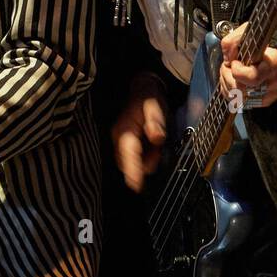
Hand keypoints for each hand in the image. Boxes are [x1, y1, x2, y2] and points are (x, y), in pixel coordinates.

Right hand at [112, 73, 167, 192]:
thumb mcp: (155, 107)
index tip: (136, 186)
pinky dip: (145, 156)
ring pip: (132, 163)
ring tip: (156, 143)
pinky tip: (152, 144)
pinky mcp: (124, 146)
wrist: (143, 90)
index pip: (128, 155)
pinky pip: (134, 159)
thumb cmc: (149, 99)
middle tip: (158, 147)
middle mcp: (118, 139)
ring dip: (146, 159)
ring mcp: (120, 143)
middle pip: (128, 163)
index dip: (132, 171)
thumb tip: (157, 137)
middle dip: (145, 162)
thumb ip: (155, 121)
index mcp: (124, 131)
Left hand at [219, 23, 276, 109]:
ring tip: (231, 72)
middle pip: (240, 89)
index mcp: (273, 65)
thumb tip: (227, 58)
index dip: (237, 71)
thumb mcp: (248, 35)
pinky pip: (238, 102)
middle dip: (227, 76)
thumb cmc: (263, 47)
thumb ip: (233, 42)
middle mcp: (273, 83)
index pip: (252, 77)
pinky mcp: (263, 102)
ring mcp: (268, 95)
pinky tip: (234, 80)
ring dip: (227, 83)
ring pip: (236, 98)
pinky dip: (231, 91)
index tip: (235, 62)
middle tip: (229, 66)